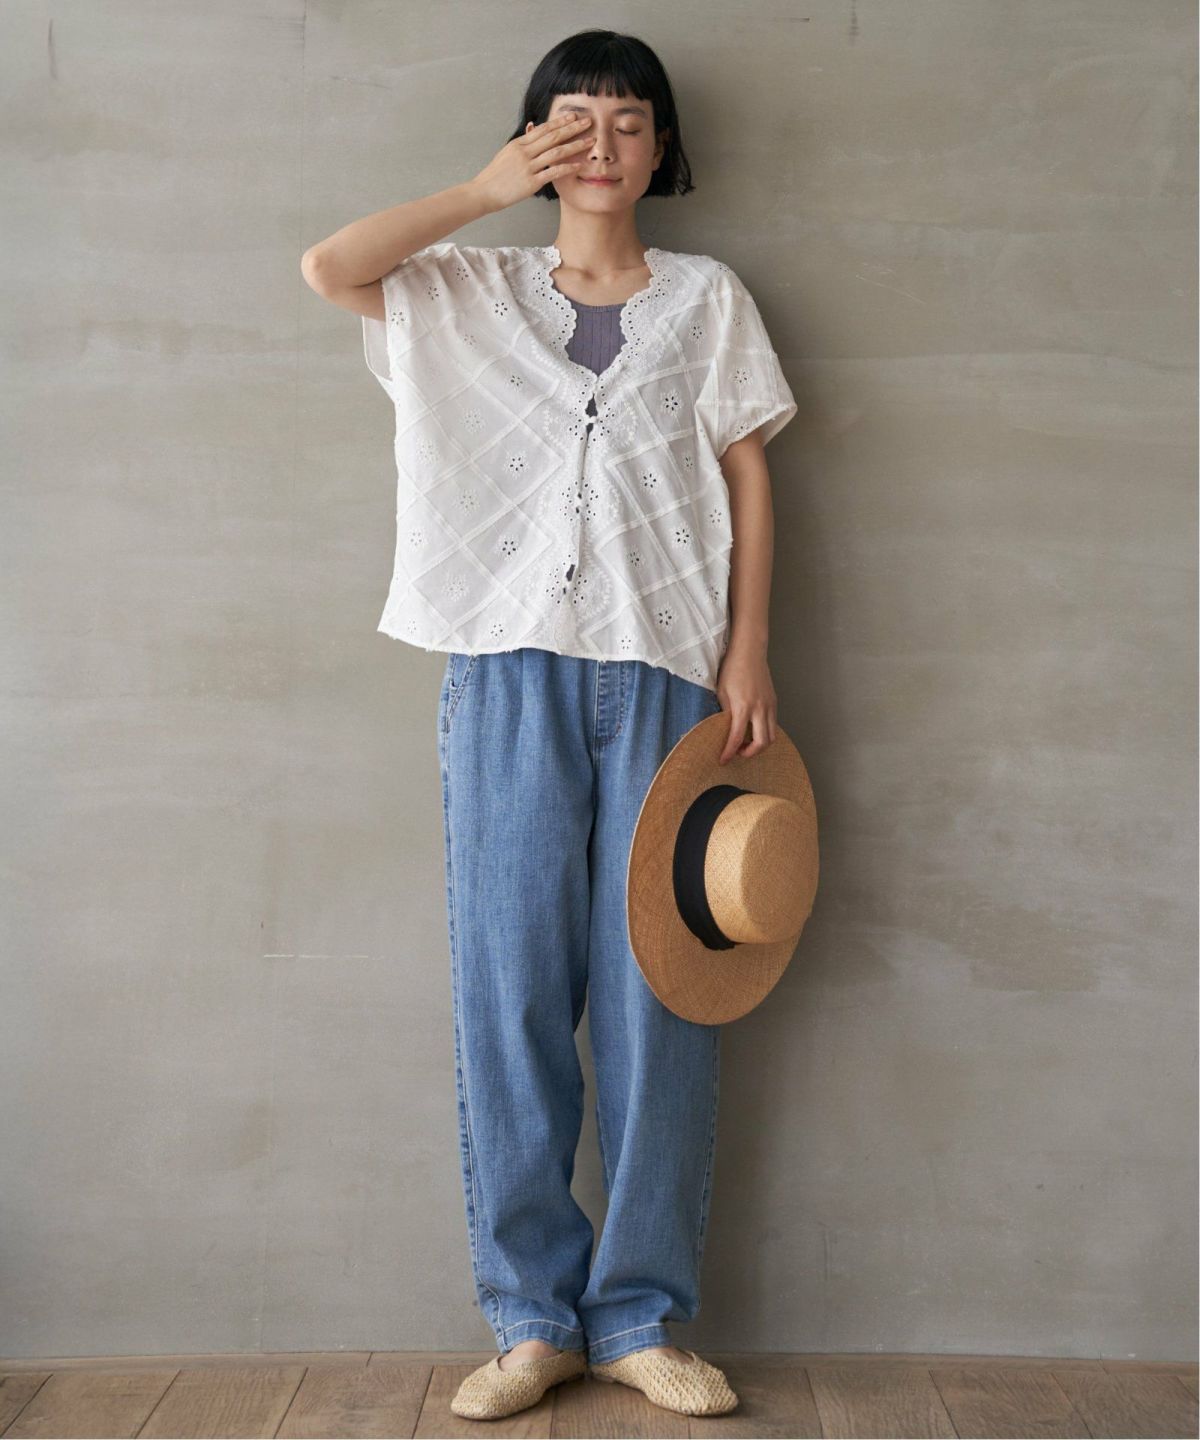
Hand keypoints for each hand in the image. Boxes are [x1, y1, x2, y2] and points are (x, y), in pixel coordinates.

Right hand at [471, 112, 593, 211]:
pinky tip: (579, 165)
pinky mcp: (531, 182)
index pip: (544, 128)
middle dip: (572, 128)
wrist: (484, 192)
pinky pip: (553, 172)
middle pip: (553, 136)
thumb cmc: (496, 175)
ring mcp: (528, 167)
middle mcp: (524, 152)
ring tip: (590, 142)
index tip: (574, 116)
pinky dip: (567, 167)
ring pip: (556, 152)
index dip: (560, 121)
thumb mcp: (507, 153)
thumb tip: (532, 126)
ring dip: (575, 146)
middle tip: (588, 122)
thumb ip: (522, 141)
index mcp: (519, 143)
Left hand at [713, 643, 777, 763]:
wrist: (749, 651)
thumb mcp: (722, 693)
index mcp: (743, 707)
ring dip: (759, 745)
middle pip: (762, 743)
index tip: (723, 761)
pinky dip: (765, 732)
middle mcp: (760, 709)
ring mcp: (770, 705)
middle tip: (738, 752)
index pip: (736, 738)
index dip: (729, 753)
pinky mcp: (774, 702)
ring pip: (772, 736)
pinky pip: (773, 724)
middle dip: (750, 753)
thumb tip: (724, 730)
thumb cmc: (732, 669)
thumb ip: (725, 713)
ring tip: (745, 742)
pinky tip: (753, 729)